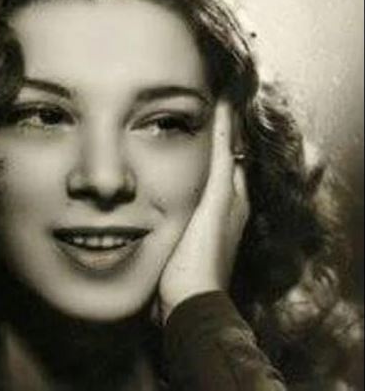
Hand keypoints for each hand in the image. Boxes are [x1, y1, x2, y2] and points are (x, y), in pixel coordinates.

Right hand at [155, 100, 249, 324]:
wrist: (188, 299)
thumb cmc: (200, 252)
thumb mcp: (212, 203)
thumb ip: (217, 165)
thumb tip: (225, 122)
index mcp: (234, 196)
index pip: (230, 152)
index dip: (224, 127)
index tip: (213, 101)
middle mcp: (226, 206)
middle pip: (219, 165)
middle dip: (209, 142)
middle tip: (189, 116)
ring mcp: (210, 220)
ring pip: (204, 181)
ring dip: (194, 161)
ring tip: (173, 141)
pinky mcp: (193, 232)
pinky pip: (190, 197)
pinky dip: (182, 182)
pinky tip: (164, 181)